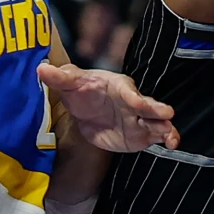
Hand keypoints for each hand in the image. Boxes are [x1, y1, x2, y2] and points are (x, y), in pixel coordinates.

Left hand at [38, 63, 178, 152]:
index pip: (127, 90)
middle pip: (148, 104)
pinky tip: (172, 144)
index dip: (132, 96)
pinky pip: (158, 134)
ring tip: (172, 136)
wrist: (85, 112)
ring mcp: (140, 118)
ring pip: (157, 121)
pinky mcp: (142, 133)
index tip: (137, 102)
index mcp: (118, 86)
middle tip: (167, 113)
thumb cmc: (81, 91)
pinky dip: (167, 138)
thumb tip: (41, 68)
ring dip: (165, 127)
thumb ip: (58, 77)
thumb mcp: (69, 83)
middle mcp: (133, 101)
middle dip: (156, 109)